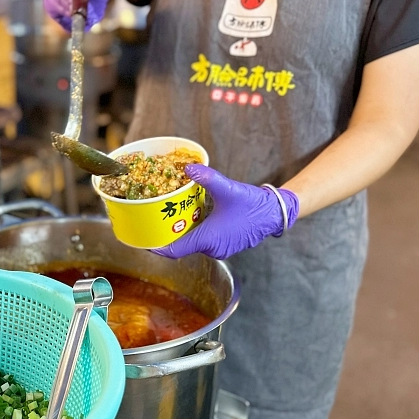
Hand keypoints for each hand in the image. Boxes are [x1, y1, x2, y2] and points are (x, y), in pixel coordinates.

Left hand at [152, 165, 299, 259]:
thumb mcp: (228, 188)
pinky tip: (191, 217)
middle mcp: (211, 248)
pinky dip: (195, 231)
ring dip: (182, 232)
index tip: (143, 241)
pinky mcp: (225, 246)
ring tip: (170, 216)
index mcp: (207, 240)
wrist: (275, 213)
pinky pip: (203, 241)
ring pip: (192, 243)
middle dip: (167, 234)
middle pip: (180, 246)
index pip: (173, 251)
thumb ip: (207, 178)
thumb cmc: (253, 205)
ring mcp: (219, 249)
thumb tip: (187, 167)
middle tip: (155, 219)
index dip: (156, 247)